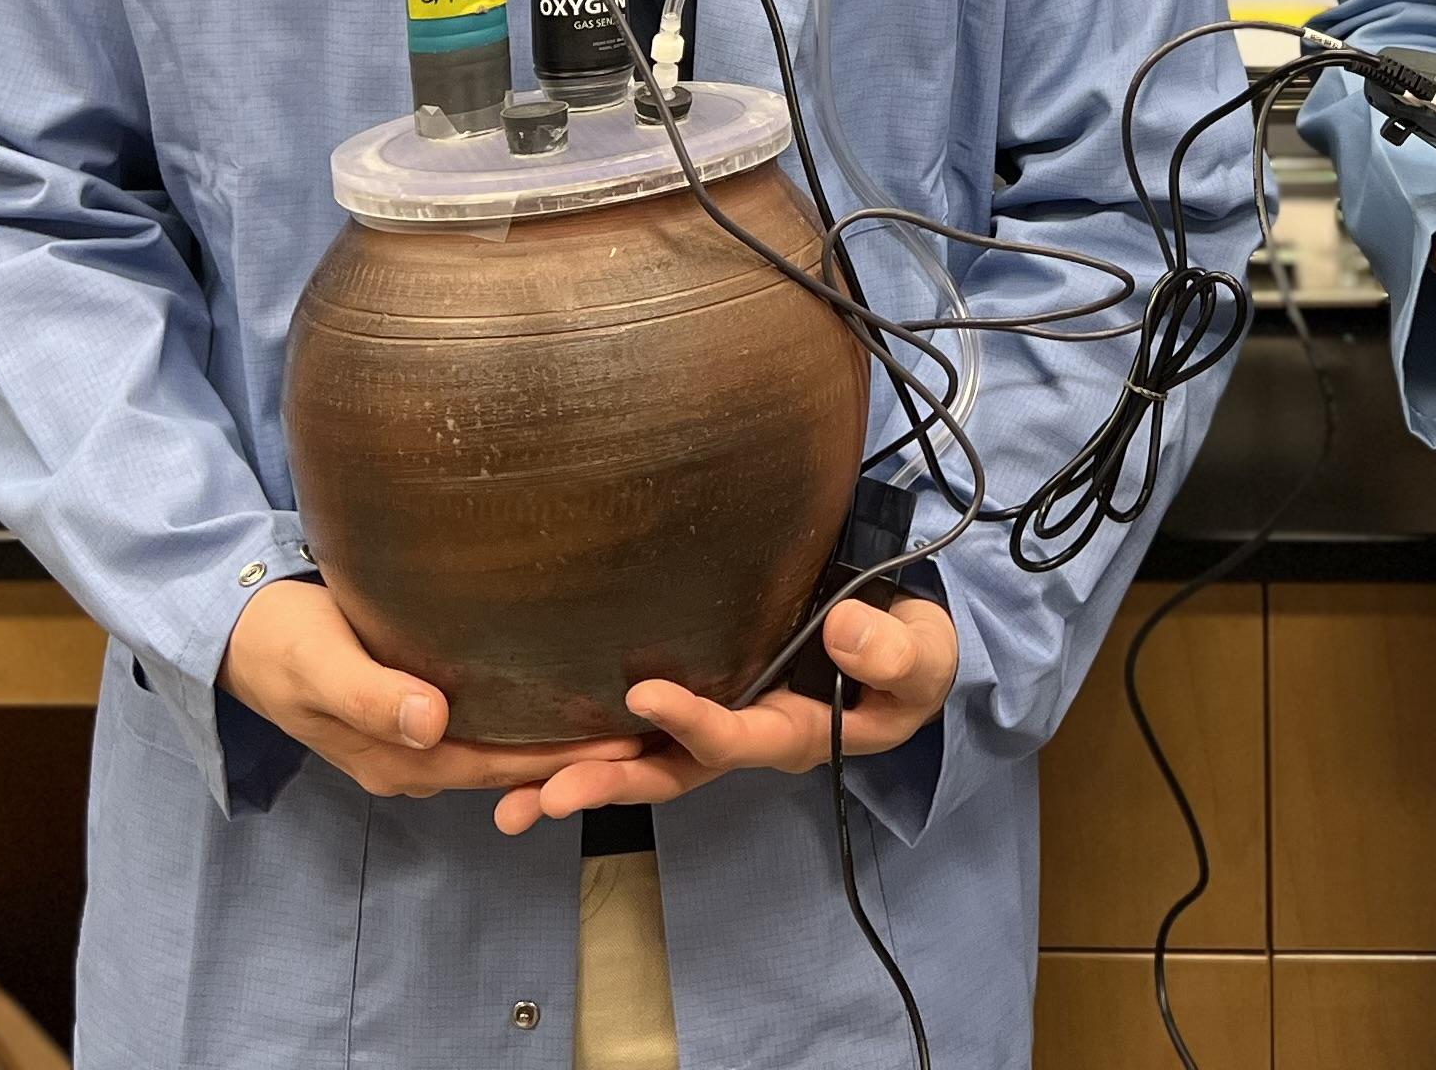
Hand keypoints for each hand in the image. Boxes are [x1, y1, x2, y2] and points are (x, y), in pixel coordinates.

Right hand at [219, 578, 646, 802]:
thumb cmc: (280, 639)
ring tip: (615, 714)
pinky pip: (474, 725)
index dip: (563, 757)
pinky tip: (549, 691)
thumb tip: (431, 723)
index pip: (500, 764)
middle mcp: (410, 759)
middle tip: (647, 731)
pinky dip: (516, 717)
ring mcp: (407, 741)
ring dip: (548, 740)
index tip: (627, 740)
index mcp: (397, 758)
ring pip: (493, 747)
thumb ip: (372, 695)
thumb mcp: (321, 663)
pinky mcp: (405, 713)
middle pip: (506, 764)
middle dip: (572, 755)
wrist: (235, 629)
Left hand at [504, 594, 961, 839]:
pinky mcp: (698, 695)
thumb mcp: (924, 657)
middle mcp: (744, 738)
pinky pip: (636, 732)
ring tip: (511, 804)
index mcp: (796, 734)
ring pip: (641, 762)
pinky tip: (525, 756)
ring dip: (578, 780)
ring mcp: (716, 722)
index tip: (642, 695)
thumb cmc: (910, 651)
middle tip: (544, 796)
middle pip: (669, 772)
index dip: (693, 722)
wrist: (899, 636)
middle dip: (608, 784)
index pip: (737, 737)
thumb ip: (895, 656)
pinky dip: (583, 747)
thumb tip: (845, 632)